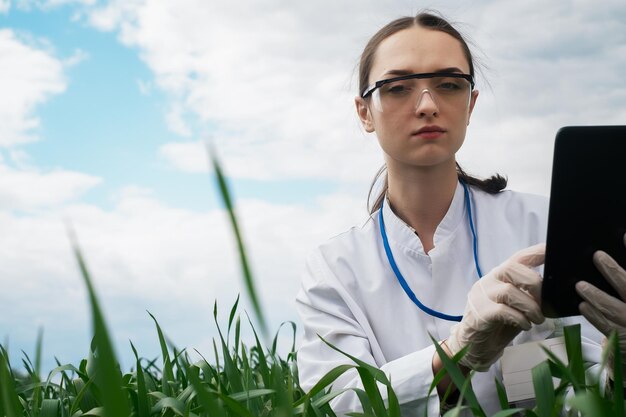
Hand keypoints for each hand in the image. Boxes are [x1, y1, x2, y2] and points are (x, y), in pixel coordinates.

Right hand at [446, 244, 545, 370]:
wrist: (474, 345)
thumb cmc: (499, 324)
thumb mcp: (518, 306)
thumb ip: (529, 295)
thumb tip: (553, 292)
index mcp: (500, 276)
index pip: (518, 258)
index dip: (536, 252)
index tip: (552, 250)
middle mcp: (489, 281)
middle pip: (512, 269)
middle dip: (535, 285)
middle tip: (544, 303)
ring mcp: (482, 296)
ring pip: (509, 291)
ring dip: (530, 306)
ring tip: (538, 319)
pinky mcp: (480, 313)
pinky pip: (503, 311)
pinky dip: (519, 318)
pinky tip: (525, 325)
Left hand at [575, 234, 625, 384]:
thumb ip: (623, 269)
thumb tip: (622, 236)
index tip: (623, 236)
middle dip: (614, 271)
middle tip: (598, 256)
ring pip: (615, 309)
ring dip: (597, 295)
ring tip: (580, 285)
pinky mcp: (622, 338)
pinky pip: (607, 326)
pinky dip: (594, 316)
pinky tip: (583, 305)